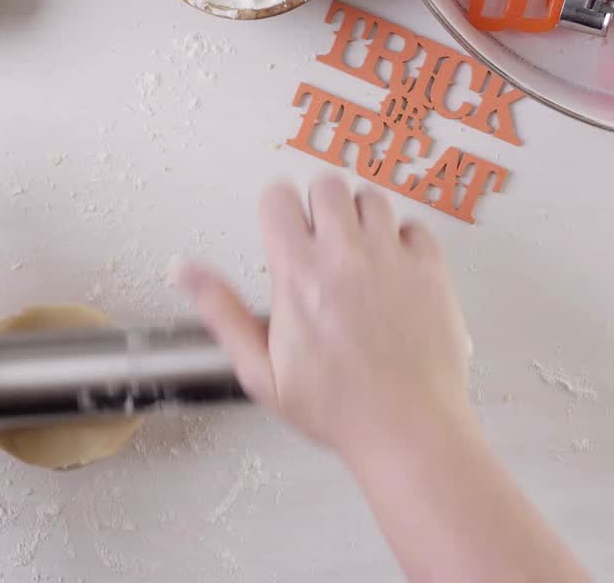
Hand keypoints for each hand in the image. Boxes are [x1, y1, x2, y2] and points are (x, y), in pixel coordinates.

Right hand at [175, 174, 472, 459]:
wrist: (406, 429)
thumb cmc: (336, 408)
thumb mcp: (259, 369)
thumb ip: (220, 310)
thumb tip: (182, 270)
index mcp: (299, 274)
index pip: (279, 197)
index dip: (277, 210)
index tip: (283, 229)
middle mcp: (346, 256)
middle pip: (327, 184)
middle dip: (319, 206)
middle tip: (321, 240)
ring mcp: (392, 259)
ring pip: (373, 198)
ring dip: (361, 218)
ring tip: (358, 255)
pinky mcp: (431, 271)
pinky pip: (415, 227)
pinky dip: (403, 240)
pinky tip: (394, 270)